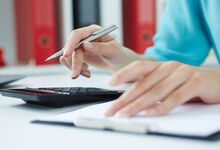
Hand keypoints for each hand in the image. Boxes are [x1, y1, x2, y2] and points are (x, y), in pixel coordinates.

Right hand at [60, 24, 141, 78]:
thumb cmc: (117, 53)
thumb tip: (85, 45)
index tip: (66, 54)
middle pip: (72, 48)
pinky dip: (77, 69)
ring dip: (75, 67)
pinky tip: (86, 72)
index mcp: (93, 32)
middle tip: (75, 75)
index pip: (77, 34)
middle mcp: (85, 37)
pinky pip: (70, 62)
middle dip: (73, 63)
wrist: (117, 62)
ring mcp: (81, 47)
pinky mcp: (79, 55)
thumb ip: (99, 47)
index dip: (70, 44)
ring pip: (68, 56)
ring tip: (87, 73)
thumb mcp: (112, 50)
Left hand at [105, 61, 219, 116]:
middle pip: (143, 84)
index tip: (109, 83)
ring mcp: (183, 74)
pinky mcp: (195, 82)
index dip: (123, 74)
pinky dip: (162, 107)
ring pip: (156, 91)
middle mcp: (170, 67)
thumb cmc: (190, 83)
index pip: (138, 67)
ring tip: (125, 114)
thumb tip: (132, 100)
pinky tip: (150, 114)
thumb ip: (153, 87)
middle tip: (112, 109)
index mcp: (161, 66)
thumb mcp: (169, 82)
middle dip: (125, 98)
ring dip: (138, 104)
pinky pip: (175, 97)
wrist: (217, 82)